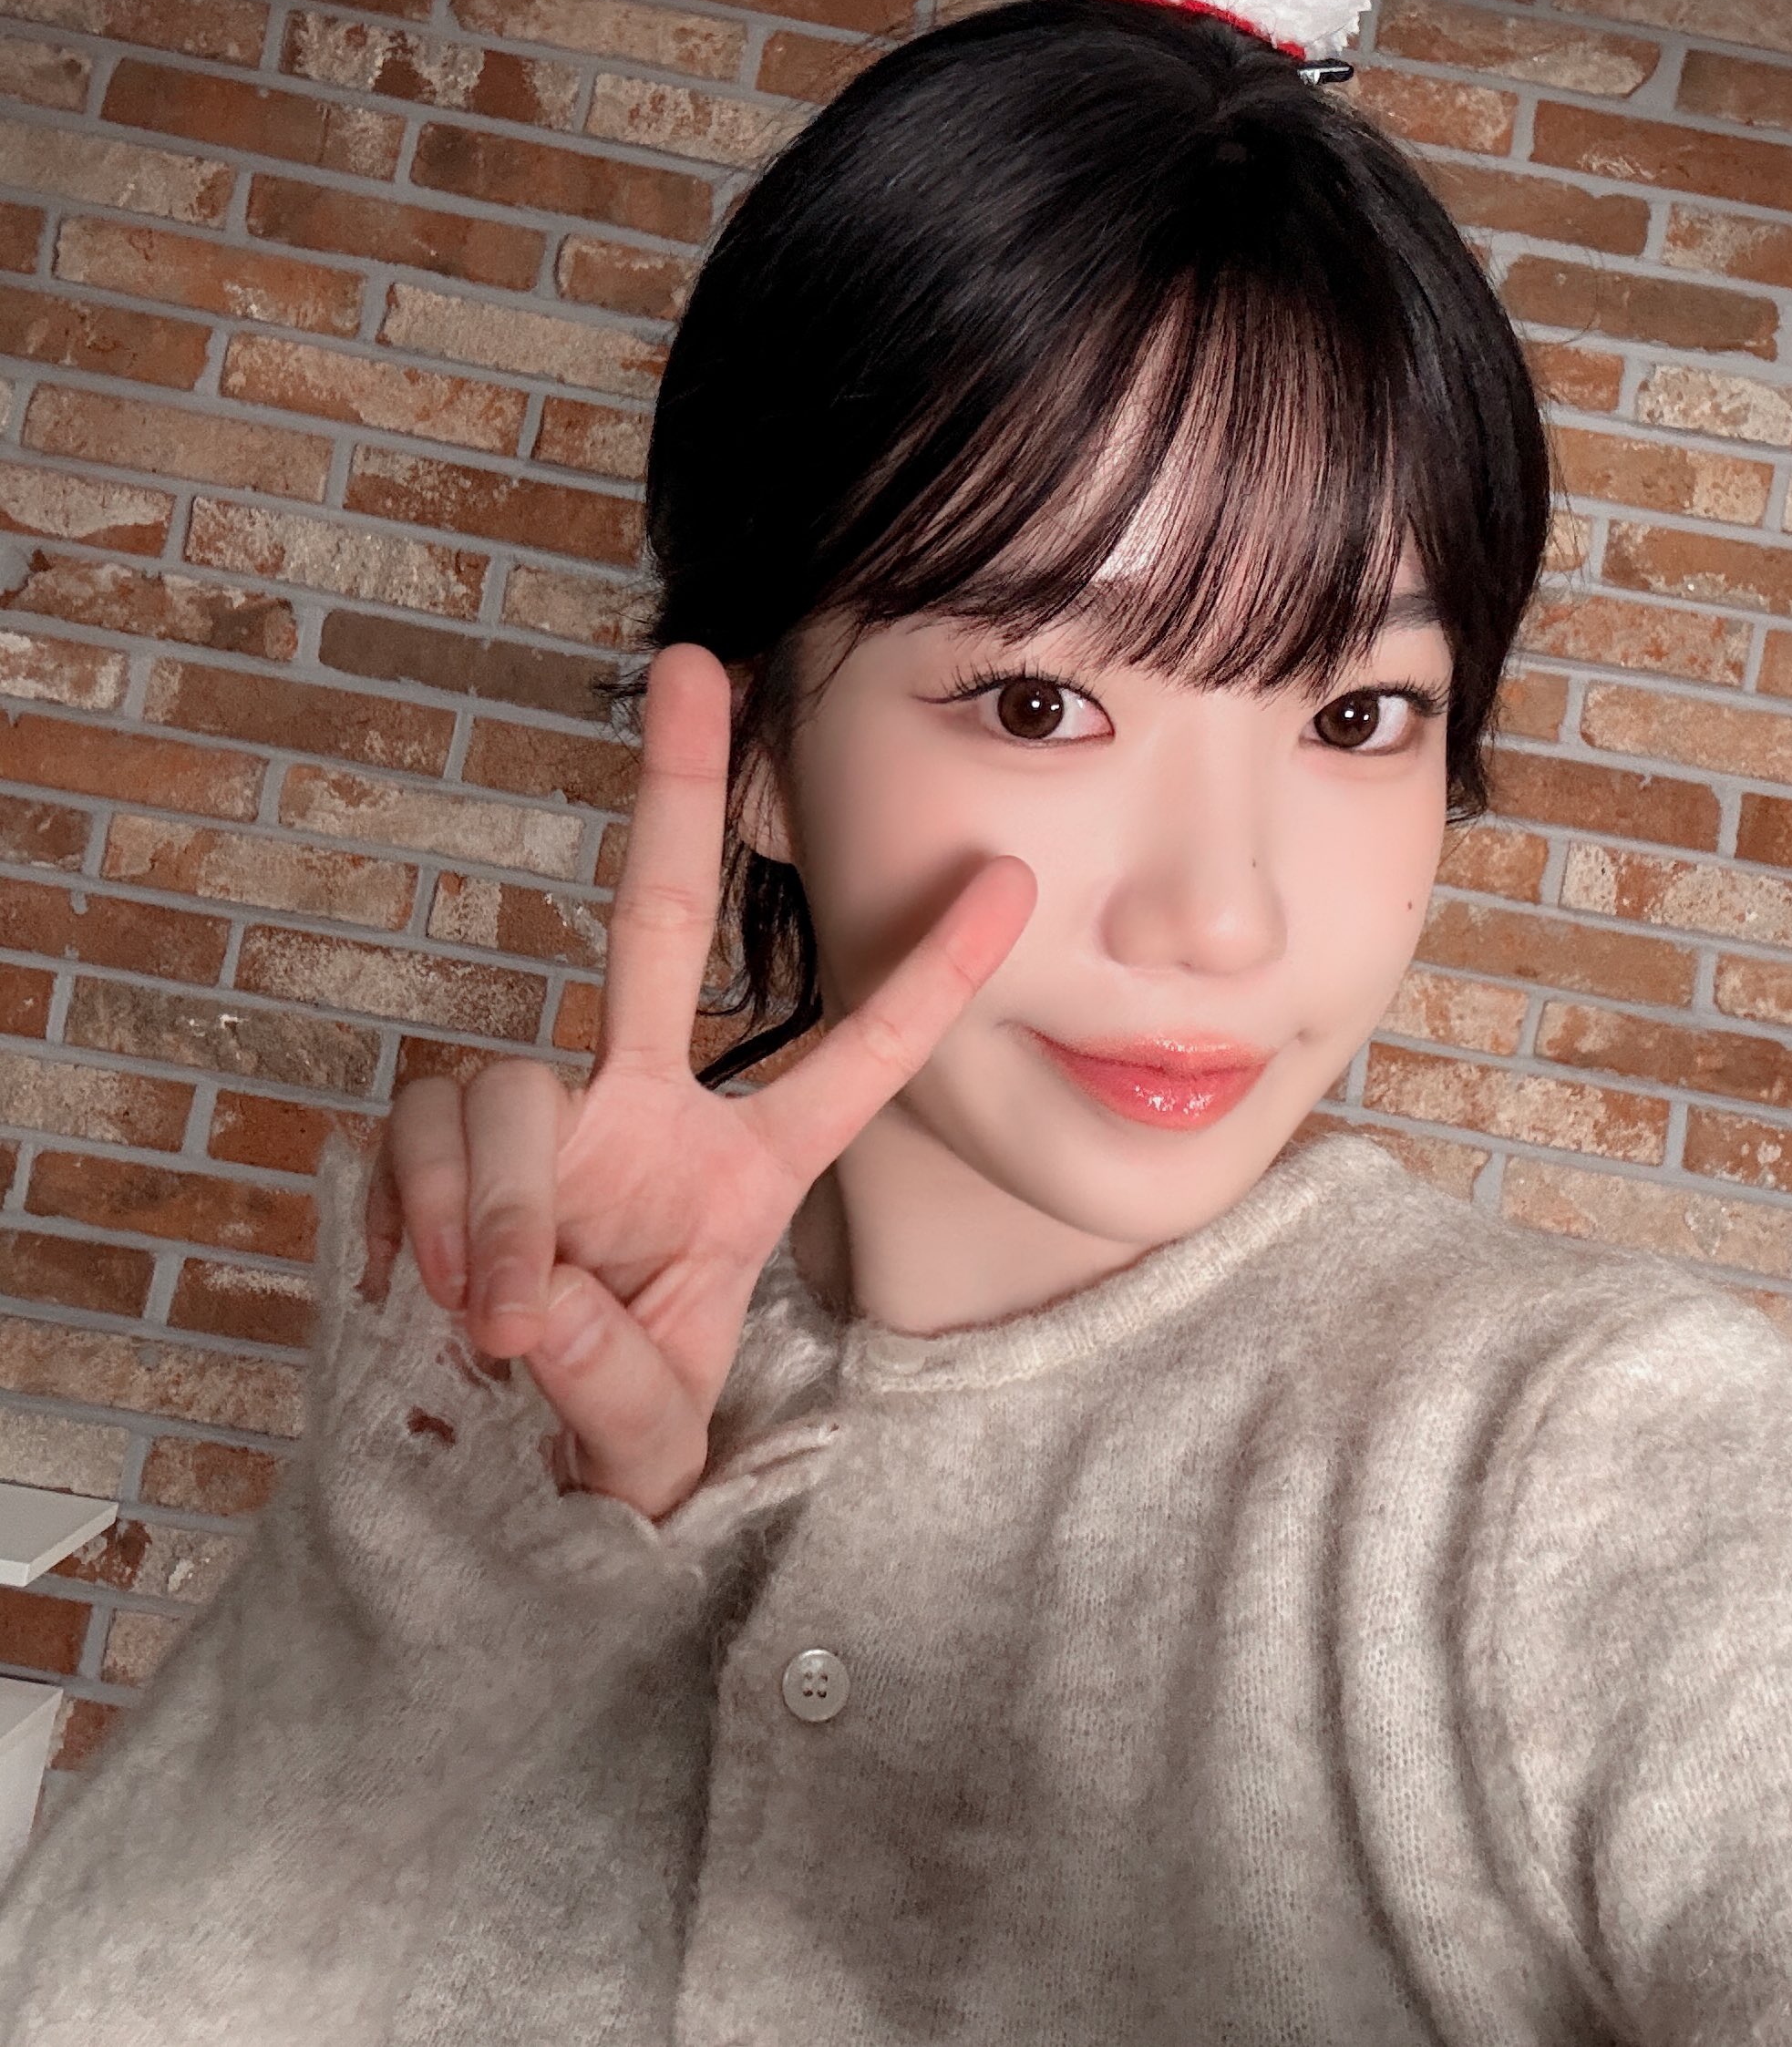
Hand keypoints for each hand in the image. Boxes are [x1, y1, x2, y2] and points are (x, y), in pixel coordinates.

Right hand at [380, 642, 1035, 1522]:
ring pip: (510, 1079)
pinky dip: (429, 1206)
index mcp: (743, 1169)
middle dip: (677, 792)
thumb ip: (616, 1385)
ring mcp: (546, 1116)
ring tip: (505, 1315)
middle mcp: (645, 1111)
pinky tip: (436, 1284)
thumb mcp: (654, 1437)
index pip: (852, 1058)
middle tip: (692, 666)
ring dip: (503, 1198)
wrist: (503, 1475)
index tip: (1018, 877)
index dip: (931, 974)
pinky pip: (423, 1129)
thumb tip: (531, 1305)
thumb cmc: (614, 1431)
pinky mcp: (444, 1141)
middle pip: (657, 922)